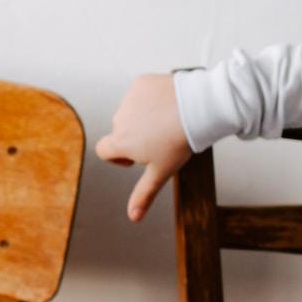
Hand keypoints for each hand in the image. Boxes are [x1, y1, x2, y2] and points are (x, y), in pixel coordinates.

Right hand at [94, 73, 193, 221]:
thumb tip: (133, 217)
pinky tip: (167, 105)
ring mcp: (129, 99)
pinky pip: (140, 93)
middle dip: (135, 136)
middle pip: (120, 131)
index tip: (139, 156)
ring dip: (142, 117)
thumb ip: (143, 194)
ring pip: (131, 111)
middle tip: (161, 139)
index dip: (118, 157)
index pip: (103, 150)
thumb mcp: (161, 172)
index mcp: (120, 141)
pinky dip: (150, 99)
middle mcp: (119, 119)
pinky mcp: (141, 83)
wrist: (198, 108)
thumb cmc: (179, 142)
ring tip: (167, 122)